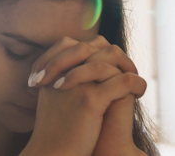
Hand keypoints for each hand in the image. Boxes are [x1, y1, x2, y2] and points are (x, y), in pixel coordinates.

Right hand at [23, 36, 146, 155]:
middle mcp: (61, 72)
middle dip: (111, 53)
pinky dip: (135, 83)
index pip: (71, 44)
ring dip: (126, 64)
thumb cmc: (54, 130)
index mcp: (50, 70)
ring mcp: (76, 84)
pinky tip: (139, 92)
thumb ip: (61, 79)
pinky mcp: (90, 100)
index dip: (91, 48)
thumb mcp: (51, 97)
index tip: (104, 63)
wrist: (51, 152)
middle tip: (123, 68)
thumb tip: (82, 67)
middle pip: (90, 45)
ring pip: (107, 57)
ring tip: (132, 78)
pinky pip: (122, 81)